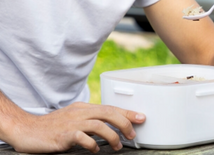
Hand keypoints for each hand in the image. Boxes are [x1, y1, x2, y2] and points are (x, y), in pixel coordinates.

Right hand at [8, 102, 144, 152]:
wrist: (28, 130)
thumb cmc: (52, 127)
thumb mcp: (74, 118)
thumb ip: (89, 120)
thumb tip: (108, 126)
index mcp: (84, 108)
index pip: (110, 107)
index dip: (127, 112)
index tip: (141, 117)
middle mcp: (80, 112)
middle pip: (108, 113)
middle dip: (125, 122)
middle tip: (133, 134)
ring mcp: (72, 123)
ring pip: (99, 124)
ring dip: (112, 135)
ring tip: (118, 145)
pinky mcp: (63, 135)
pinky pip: (82, 137)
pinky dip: (91, 144)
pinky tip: (95, 150)